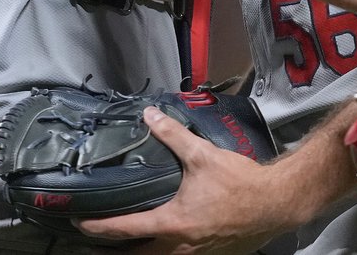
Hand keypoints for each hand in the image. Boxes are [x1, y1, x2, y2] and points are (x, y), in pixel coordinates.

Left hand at [76, 107, 294, 254]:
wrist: (276, 204)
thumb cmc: (240, 182)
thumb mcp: (202, 155)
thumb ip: (172, 135)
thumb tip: (149, 116)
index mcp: (173, 223)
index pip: (125, 230)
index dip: (99, 228)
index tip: (81, 224)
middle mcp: (180, 247)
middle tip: (93, 247)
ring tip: (122, 249)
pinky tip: (161, 246)